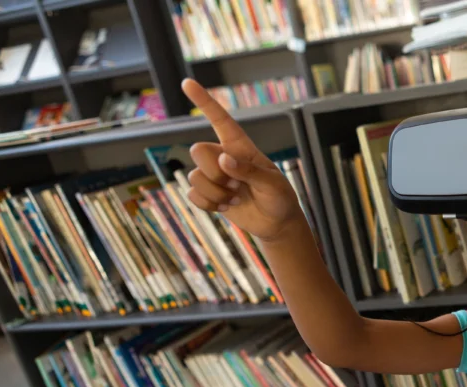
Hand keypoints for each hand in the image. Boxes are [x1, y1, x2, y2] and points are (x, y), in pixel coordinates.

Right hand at [181, 79, 304, 241]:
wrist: (276, 223)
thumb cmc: (279, 198)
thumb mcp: (272, 184)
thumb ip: (249, 171)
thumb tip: (224, 159)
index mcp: (240, 147)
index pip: (220, 120)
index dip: (204, 101)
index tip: (187, 83)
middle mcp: (223, 156)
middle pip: (197, 151)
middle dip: (215, 172)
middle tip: (236, 185)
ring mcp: (214, 175)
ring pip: (194, 176)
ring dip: (216, 193)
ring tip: (236, 198)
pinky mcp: (208, 193)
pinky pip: (192, 195)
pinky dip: (209, 205)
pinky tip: (226, 207)